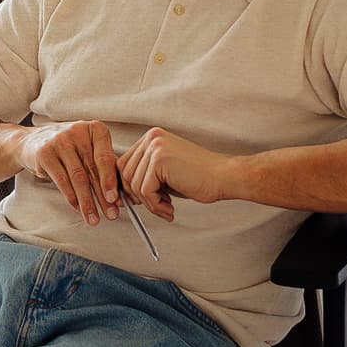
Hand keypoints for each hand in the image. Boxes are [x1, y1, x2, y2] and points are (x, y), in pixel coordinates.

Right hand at [19, 120, 121, 224]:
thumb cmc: (68, 147)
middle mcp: (78, 131)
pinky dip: (71, 197)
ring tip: (93, 218)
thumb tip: (120, 196)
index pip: (105, 158)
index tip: (116, 199)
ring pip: (78, 177)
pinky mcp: (45, 153)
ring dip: (87, 201)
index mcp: (94, 129)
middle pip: (92, 170)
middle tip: (110, 214)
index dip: (111, 180)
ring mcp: (60, 141)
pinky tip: (77, 208)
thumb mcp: (88, 150)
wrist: (32, 141)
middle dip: (102, 196)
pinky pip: (61, 180)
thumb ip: (105, 168)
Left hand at [117, 127, 233, 218]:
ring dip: (149, 203)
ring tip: (166, 208)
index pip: (125, 163)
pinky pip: (145, 190)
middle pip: (125, 173)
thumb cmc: (199, 177)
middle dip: (138, 196)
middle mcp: (152, 138)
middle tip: (156, 206)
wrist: (223, 177)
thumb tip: (123, 191)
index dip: (129, 186)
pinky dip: (155, 205)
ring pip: (134, 184)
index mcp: (152, 138)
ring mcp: (155, 147)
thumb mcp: (166, 172)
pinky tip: (170, 208)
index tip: (140, 200)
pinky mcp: (160, 160)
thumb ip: (145, 175)